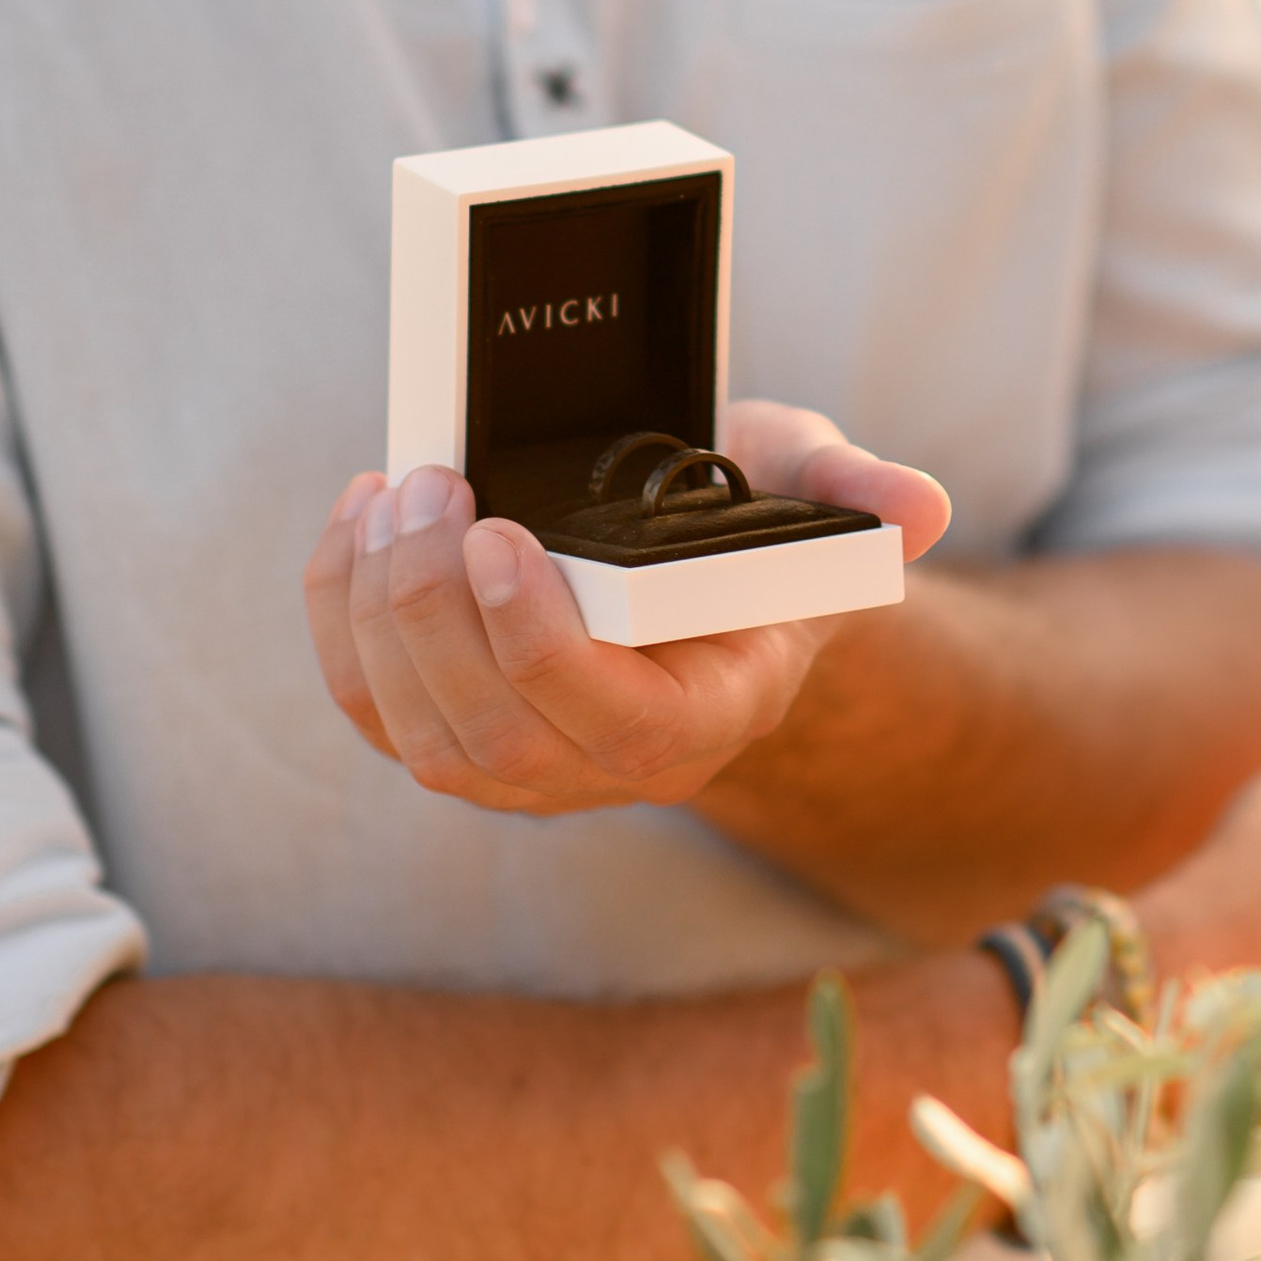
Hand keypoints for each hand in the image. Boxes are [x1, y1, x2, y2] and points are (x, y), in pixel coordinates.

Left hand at [300, 415, 948, 816]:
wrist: (702, 599)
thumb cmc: (756, 542)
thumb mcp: (815, 502)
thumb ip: (861, 503)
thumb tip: (918, 508)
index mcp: (703, 718)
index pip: (612, 724)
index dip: (542, 644)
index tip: (503, 534)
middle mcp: (604, 768)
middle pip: (493, 736)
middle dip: (435, 612)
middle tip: (427, 492)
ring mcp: (520, 767)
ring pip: (419, 734)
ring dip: (378, 615)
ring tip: (387, 497)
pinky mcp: (449, 734)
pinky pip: (373, 710)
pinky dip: (342, 622)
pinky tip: (356, 526)